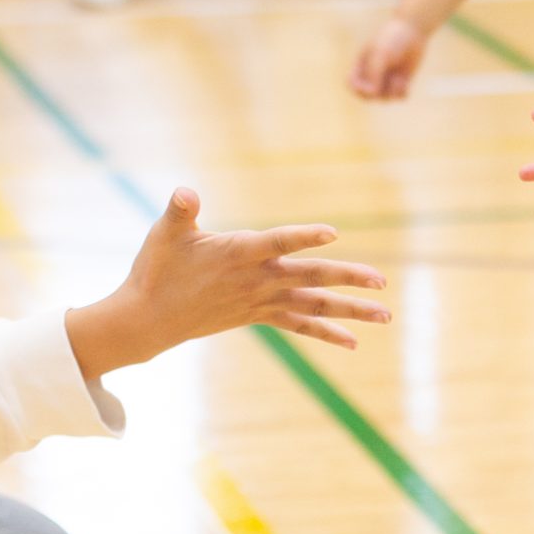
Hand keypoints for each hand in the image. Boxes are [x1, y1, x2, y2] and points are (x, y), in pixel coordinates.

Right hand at [64, 188, 388, 375]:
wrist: (148, 320)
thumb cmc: (156, 269)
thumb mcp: (165, 233)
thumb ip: (180, 210)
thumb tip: (185, 193)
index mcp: (237, 254)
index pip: (277, 242)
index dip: (303, 236)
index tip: (333, 231)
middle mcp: (255, 281)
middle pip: (310, 278)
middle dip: (348, 279)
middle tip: (382, 282)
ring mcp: (259, 301)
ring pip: (312, 306)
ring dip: (350, 311)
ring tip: (385, 316)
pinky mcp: (257, 316)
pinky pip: (299, 325)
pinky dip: (326, 332)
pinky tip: (353, 341)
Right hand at [350, 18, 427, 99]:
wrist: (413, 31)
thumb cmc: (392, 39)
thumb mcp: (381, 55)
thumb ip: (374, 74)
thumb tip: (372, 94)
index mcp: (361, 64)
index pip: (351, 84)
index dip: (358, 90)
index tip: (369, 87)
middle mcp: (372, 73)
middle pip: (366, 95)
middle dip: (374, 95)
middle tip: (382, 89)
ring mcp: (387, 78)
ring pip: (384, 98)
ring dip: (390, 93)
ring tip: (398, 80)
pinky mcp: (401, 81)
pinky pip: (398, 97)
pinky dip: (401, 93)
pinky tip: (405, 84)